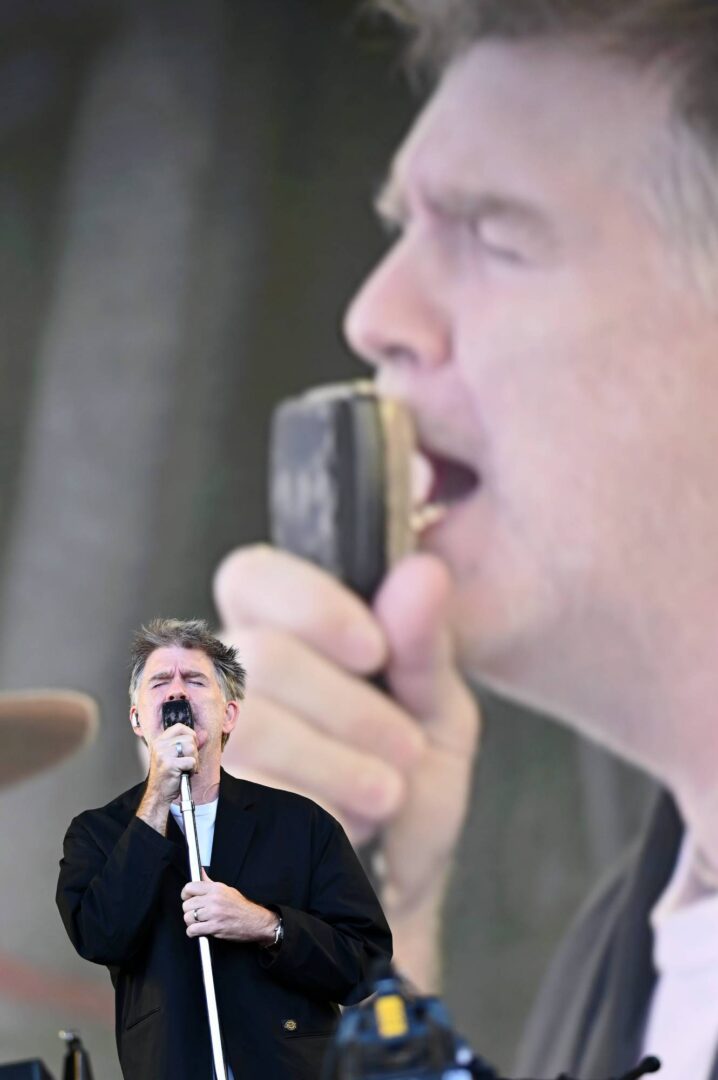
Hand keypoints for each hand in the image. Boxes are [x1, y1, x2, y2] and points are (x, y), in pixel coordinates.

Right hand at [137, 723, 197, 833]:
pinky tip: (186, 774)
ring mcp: (163, 754)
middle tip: (189, 763)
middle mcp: (159, 745)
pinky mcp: (169, 764)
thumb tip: (205, 735)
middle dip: (194, 752)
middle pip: (189, 738)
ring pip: (191, 747)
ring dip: (195, 760)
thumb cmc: (168, 776)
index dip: (190, 734)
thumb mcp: (176, 756)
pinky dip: (193, 769)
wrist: (158, 794)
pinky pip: (191, 761)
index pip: (180, 727)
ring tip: (188, 768)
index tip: (192, 747)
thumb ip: (189, 744)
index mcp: (159, 741)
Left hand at [181, 869, 276, 942]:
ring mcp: (214, 913)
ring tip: (198, 922)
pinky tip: (199, 930)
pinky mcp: (214, 927)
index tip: (187, 899)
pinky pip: (192, 930)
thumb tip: (201, 873)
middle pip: (186, 904)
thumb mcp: (227, 890)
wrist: (255, 921)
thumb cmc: (242, 907)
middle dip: (189, 911)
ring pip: (188, 918)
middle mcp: (213, 899)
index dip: (185, 895)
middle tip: (196, 913)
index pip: (190, 887)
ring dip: (191, 923)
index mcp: (216, 888)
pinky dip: (193, 932)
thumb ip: (210, 883)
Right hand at [214, 545, 479, 986]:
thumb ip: (423, 643)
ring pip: (250, 726)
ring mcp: (201, 744)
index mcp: (279, 633)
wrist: (391, 885)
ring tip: (387, 795)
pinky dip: (312, 810)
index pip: (253, 577)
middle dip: (349, 710)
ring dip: (336, 766)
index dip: (311, 604)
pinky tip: (346, 826)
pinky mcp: (191, 809)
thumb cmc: (406, 782)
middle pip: (262, 656)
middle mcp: (226, 679)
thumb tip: (424, 571)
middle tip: (406, 753)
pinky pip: (239, 797)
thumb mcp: (434, 708)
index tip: (374, 650)